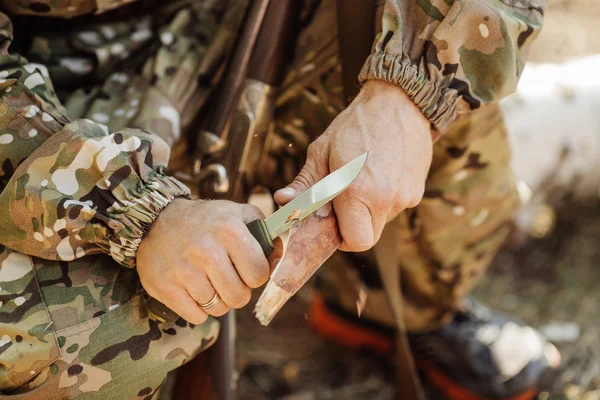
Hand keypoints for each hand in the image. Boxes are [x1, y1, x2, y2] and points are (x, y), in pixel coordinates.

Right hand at [137, 199, 281, 323]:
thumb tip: (280, 260)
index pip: (259, 275)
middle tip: (227, 278)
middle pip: (239, 297)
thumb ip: (266, 234)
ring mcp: (184, 270)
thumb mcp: (238, 214)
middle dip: (238, 291)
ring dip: (217, 300)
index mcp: (229, 231)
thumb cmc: (205, 221)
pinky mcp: (165, 287)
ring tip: (208, 280)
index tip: (245, 269)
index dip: (255, 275)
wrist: (155, 221)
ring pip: (218, 309)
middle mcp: (207, 251)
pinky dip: (198, 309)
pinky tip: (193, 289)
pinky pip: (196, 316)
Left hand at [275, 80, 432, 251]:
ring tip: (364, 177)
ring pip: (383, 221)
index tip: (334, 222)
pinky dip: (386, 198)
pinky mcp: (418, 190)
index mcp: (358, 192)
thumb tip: (282, 200)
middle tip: (345, 201)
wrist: (400, 101)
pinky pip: (397, 206)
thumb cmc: (356, 125)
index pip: (355, 242)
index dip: (342, 238)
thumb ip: (305, 183)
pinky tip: (380, 172)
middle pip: (369, 236)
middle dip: (354, 226)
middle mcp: (386, 200)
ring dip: (370, 209)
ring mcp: (406, 196)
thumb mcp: (322, 151)